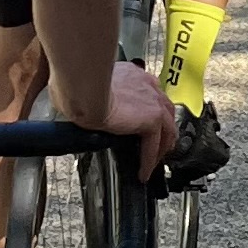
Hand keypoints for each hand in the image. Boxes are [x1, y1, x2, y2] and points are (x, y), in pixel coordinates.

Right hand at [95, 58, 178, 172]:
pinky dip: (148, 161)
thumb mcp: (93, 87)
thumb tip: (88, 105)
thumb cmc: (82, 86)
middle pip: (165, 111)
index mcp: (134, 75)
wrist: (86, 91)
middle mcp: (147, 85)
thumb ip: (100, 94)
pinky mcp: (153, 117)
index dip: (151, 110)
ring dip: (160, 148)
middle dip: (164, 129)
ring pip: (165, 130)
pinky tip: (143, 172)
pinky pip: (154, 145)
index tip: (146, 121)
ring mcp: (153, 100)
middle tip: (160, 144)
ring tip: (153, 163)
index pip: (150, 94)